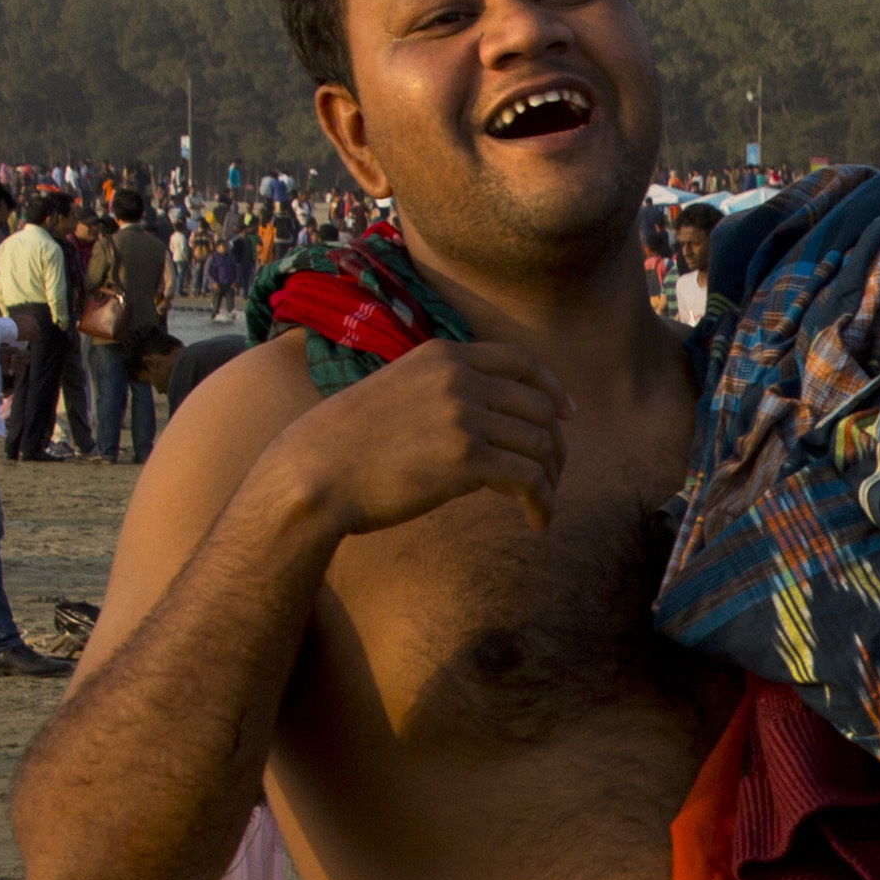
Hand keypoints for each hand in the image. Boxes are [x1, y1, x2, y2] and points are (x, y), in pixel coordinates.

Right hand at [259, 340, 565, 534]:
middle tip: (553, 475)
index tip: (567, 416)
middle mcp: (459, 378)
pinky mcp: (465, 458)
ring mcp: (463, 415)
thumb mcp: (397, 394)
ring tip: (542, 504)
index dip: (551, 389)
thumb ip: (442, 396)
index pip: (519, 361)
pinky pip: (529, 480)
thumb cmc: (346, 446)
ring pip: (539, 444)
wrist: (313, 473)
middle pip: (538, 407)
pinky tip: (537, 522)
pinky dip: (542, 503)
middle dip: (554, 444)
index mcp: (442, 356)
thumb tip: (487, 425)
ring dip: (550, 479)